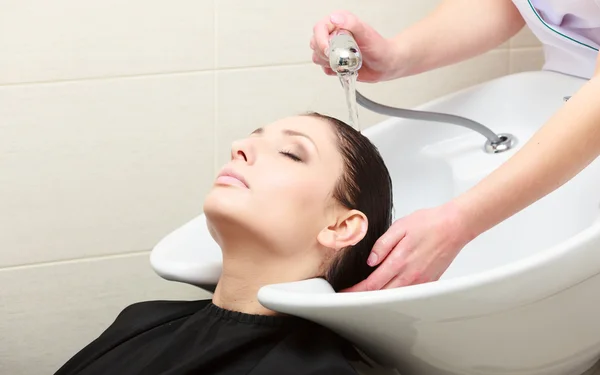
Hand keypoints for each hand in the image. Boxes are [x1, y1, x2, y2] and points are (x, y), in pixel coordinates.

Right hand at [309, 11, 401, 82]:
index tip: (329, 51)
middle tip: (342, 57)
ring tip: (347, 62)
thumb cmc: (379, 47)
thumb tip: (335, 18)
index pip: (319, 29)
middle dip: (326, 54)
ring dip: (330, 63)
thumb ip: (351, 23)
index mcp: (339, 22)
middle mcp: (333, 34)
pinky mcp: (333, 62)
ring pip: (317, 57)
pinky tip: (346, 68)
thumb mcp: (366, 33)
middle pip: (315, 44)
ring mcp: (332, 49)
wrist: (385, 64)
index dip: (321, 41)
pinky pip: (324, 68)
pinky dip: (333, 70)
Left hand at [344, 202, 474, 291]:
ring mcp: (421, 281)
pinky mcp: (429, 282)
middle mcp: (410, 275)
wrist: (454, 226)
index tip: (346, 292)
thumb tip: (370, 261)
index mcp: (399, 261)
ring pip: (395, 297)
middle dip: (364, 296)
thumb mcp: (400, 227)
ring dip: (380, 297)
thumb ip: (383, 245)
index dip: (357, 290)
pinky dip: (396, 295)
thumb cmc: (429, 223)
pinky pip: (409, 294)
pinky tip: (389, 288)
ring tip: (366, 293)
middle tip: (351, 294)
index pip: (372, 283)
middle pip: (382, 294)